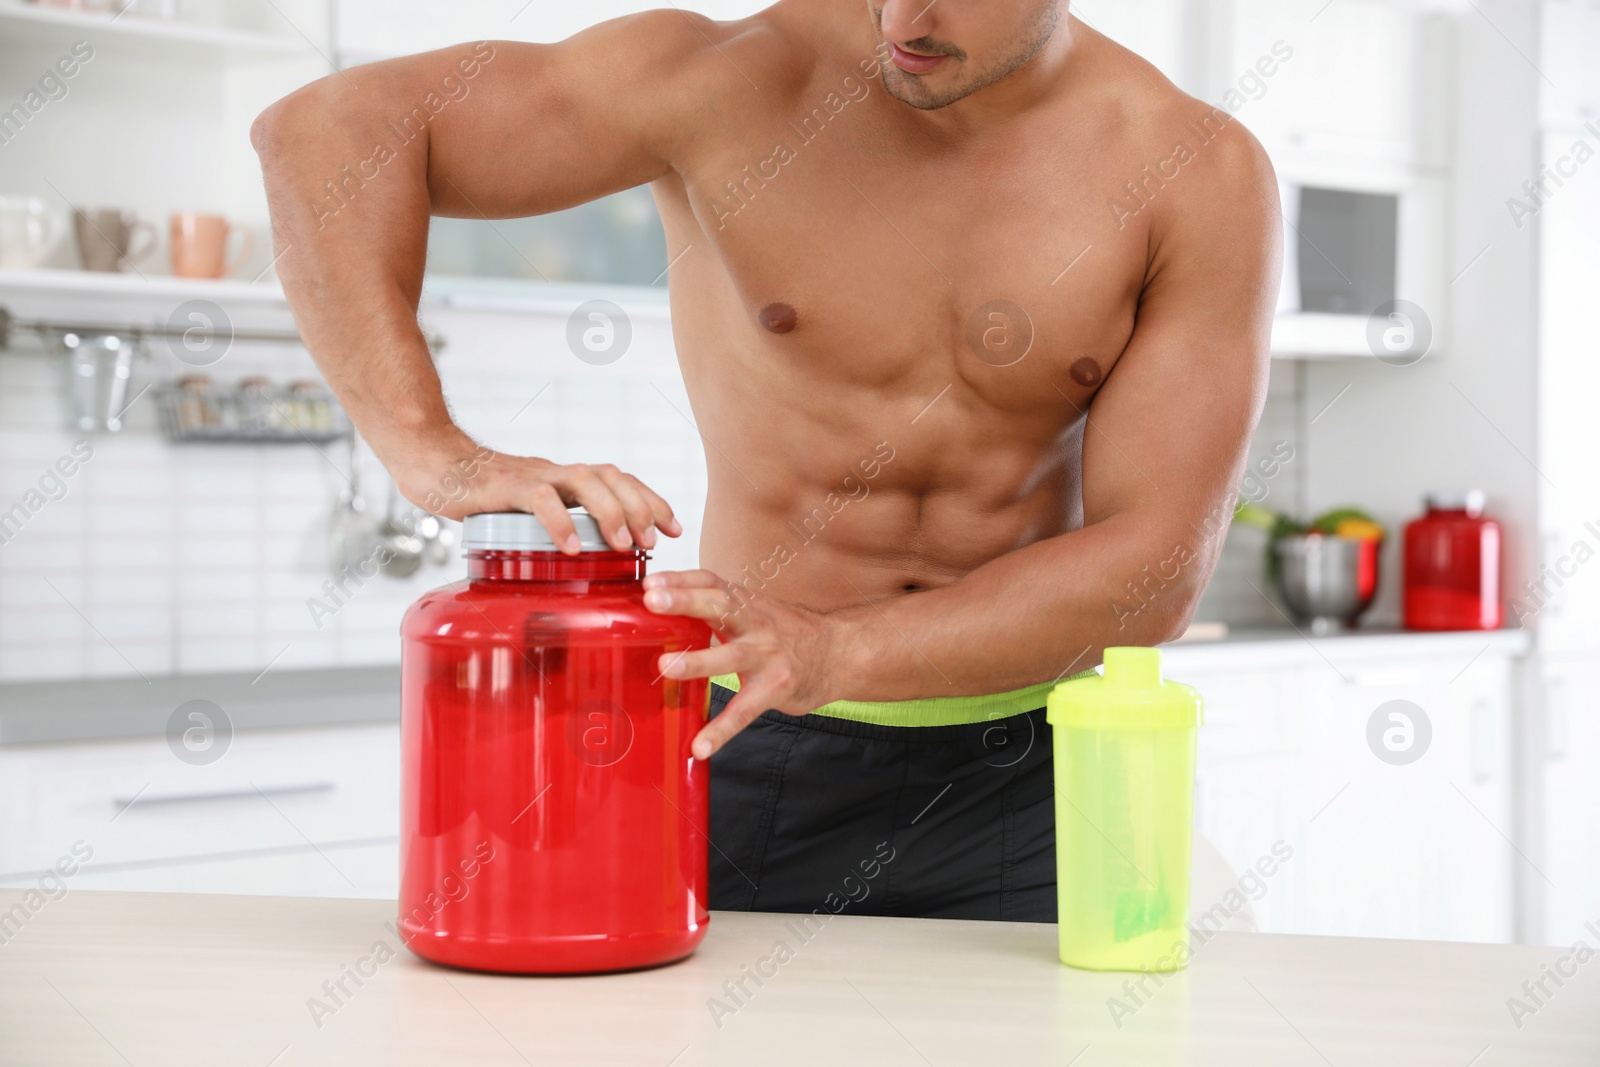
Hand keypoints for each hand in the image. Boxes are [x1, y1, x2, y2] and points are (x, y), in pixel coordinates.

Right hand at [389, 432, 680, 553]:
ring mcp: (532, 476)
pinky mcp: (504, 486)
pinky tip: (572, 548)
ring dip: (610, 513)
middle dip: (641, 508)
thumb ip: (549, 527)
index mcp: (565, 479)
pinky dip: (560, 523)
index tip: (674, 529)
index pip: (620, 480)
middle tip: (654, 542)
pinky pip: (539, 499)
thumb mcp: (524, 512)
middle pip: (612, 477)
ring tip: (624, 545)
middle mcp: (556, 472)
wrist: (430, 460)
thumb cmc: (477, 493)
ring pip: (585, 482)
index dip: (651, 500)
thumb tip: (577, 567)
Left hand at [643, 570, 842, 758]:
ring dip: (697, 661)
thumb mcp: (755, 612)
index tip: (650, 582)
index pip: (711, 581)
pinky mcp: (775, 689)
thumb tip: (667, 610)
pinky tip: (701, 745)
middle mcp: (755, 624)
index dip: (681, 579)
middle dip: (686, 601)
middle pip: (720, 606)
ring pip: (730, 656)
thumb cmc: (788, 633)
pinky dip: (722, 729)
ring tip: (666, 668)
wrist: (838, 653)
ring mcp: (766, 656)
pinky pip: (745, 711)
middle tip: (653, 601)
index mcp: (745, 603)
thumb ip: (718, 611)